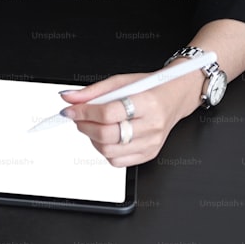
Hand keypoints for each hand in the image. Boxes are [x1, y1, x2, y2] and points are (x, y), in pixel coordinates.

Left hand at [59, 70, 203, 166]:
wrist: (176, 97)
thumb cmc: (151, 88)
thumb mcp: (121, 82)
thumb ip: (93, 92)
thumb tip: (68, 99)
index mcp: (147, 102)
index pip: (108, 113)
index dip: (83, 112)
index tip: (71, 110)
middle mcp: (152, 125)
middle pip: (107, 135)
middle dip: (84, 126)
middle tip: (79, 118)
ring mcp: (152, 142)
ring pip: (109, 150)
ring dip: (92, 139)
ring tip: (92, 126)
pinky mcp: (150, 153)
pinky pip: (118, 161)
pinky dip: (105, 150)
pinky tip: (105, 137)